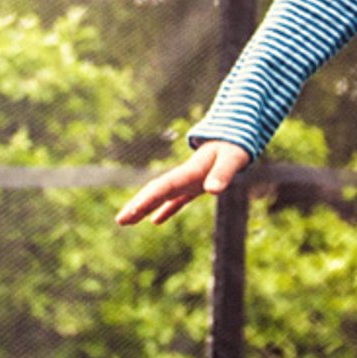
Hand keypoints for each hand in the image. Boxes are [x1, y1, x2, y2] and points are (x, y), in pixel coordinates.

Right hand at [113, 141, 251, 226]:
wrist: (235, 135)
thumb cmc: (235, 147)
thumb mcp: (232, 159)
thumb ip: (223, 173)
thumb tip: (212, 190)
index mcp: (189, 172)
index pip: (164, 187)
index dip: (148, 199)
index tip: (133, 211)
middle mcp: (184, 177)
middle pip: (155, 192)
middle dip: (137, 205)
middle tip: (120, 221)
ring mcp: (188, 181)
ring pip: (161, 196)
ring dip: (144, 208)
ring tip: (126, 222)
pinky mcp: (196, 185)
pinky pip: (176, 200)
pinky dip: (165, 209)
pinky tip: (155, 221)